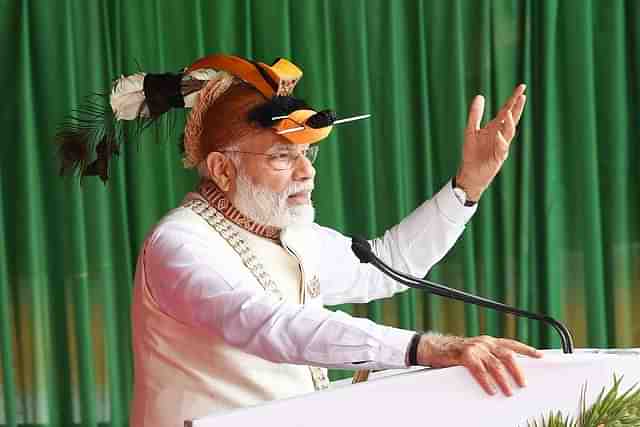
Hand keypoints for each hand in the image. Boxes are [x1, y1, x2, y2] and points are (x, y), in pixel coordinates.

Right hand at [416, 334, 542, 395]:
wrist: (433, 348)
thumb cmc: (456, 353)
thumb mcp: (477, 353)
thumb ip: (490, 359)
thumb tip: (507, 373)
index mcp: (489, 341)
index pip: (512, 344)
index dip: (526, 349)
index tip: (540, 356)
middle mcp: (484, 342)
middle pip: (507, 355)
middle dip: (517, 370)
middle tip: (523, 384)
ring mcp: (475, 348)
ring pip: (495, 364)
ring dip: (504, 380)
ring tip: (509, 392)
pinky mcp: (464, 355)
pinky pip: (479, 370)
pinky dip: (486, 381)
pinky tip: (491, 389)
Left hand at [455, 84, 526, 200]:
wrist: (470, 172)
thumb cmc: (472, 152)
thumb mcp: (471, 130)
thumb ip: (475, 114)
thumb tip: (480, 96)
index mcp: (495, 127)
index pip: (506, 110)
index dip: (513, 99)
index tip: (522, 87)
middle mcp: (501, 135)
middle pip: (512, 119)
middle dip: (517, 107)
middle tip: (522, 94)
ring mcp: (501, 146)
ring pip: (509, 133)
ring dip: (509, 123)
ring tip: (508, 112)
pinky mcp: (498, 157)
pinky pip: (502, 148)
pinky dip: (501, 141)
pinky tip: (498, 134)